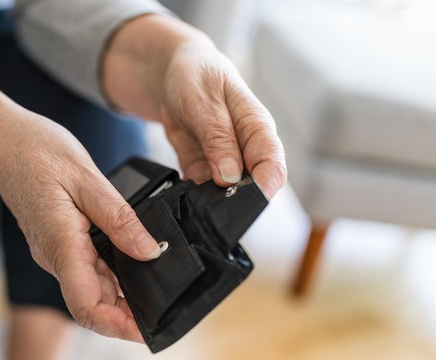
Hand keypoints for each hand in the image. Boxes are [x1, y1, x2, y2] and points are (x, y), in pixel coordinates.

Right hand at [0, 111, 160, 342]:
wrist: (0, 140)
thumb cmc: (36, 152)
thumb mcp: (86, 178)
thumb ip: (119, 219)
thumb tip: (151, 252)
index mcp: (61, 245)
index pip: (87, 307)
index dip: (119, 327)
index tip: (150, 331)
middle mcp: (55, 257)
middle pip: (93, 305)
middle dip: (129, 316)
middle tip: (169, 310)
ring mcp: (55, 252)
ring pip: (92, 289)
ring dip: (123, 296)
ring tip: (161, 289)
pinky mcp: (59, 243)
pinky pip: (88, 268)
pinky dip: (114, 274)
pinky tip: (137, 262)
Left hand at [160, 39, 286, 196]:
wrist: (169, 72)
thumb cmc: (195, 75)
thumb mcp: (204, 101)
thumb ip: (218, 139)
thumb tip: (231, 177)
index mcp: (257, 127)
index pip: (273, 166)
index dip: (262, 189)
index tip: (242, 202)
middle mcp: (244, 148)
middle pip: (251, 186)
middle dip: (232, 200)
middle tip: (209, 203)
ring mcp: (223, 160)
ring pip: (224, 193)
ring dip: (208, 200)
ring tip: (191, 197)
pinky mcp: (201, 167)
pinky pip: (199, 190)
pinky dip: (190, 194)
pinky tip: (180, 193)